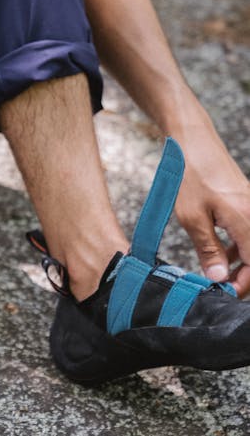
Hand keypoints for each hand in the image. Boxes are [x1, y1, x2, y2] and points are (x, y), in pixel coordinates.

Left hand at [173, 121, 249, 296]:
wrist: (194, 142)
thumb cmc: (191, 175)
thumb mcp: (192, 217)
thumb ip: (208, 250)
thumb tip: (218, 278)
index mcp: (247, 220)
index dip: (242, 285)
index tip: (223, 294)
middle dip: (244, 277)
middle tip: (221, 288)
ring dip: (241, 264)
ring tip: (218, 275)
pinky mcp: (246, 205)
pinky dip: (239, 248)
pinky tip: (221, 254)